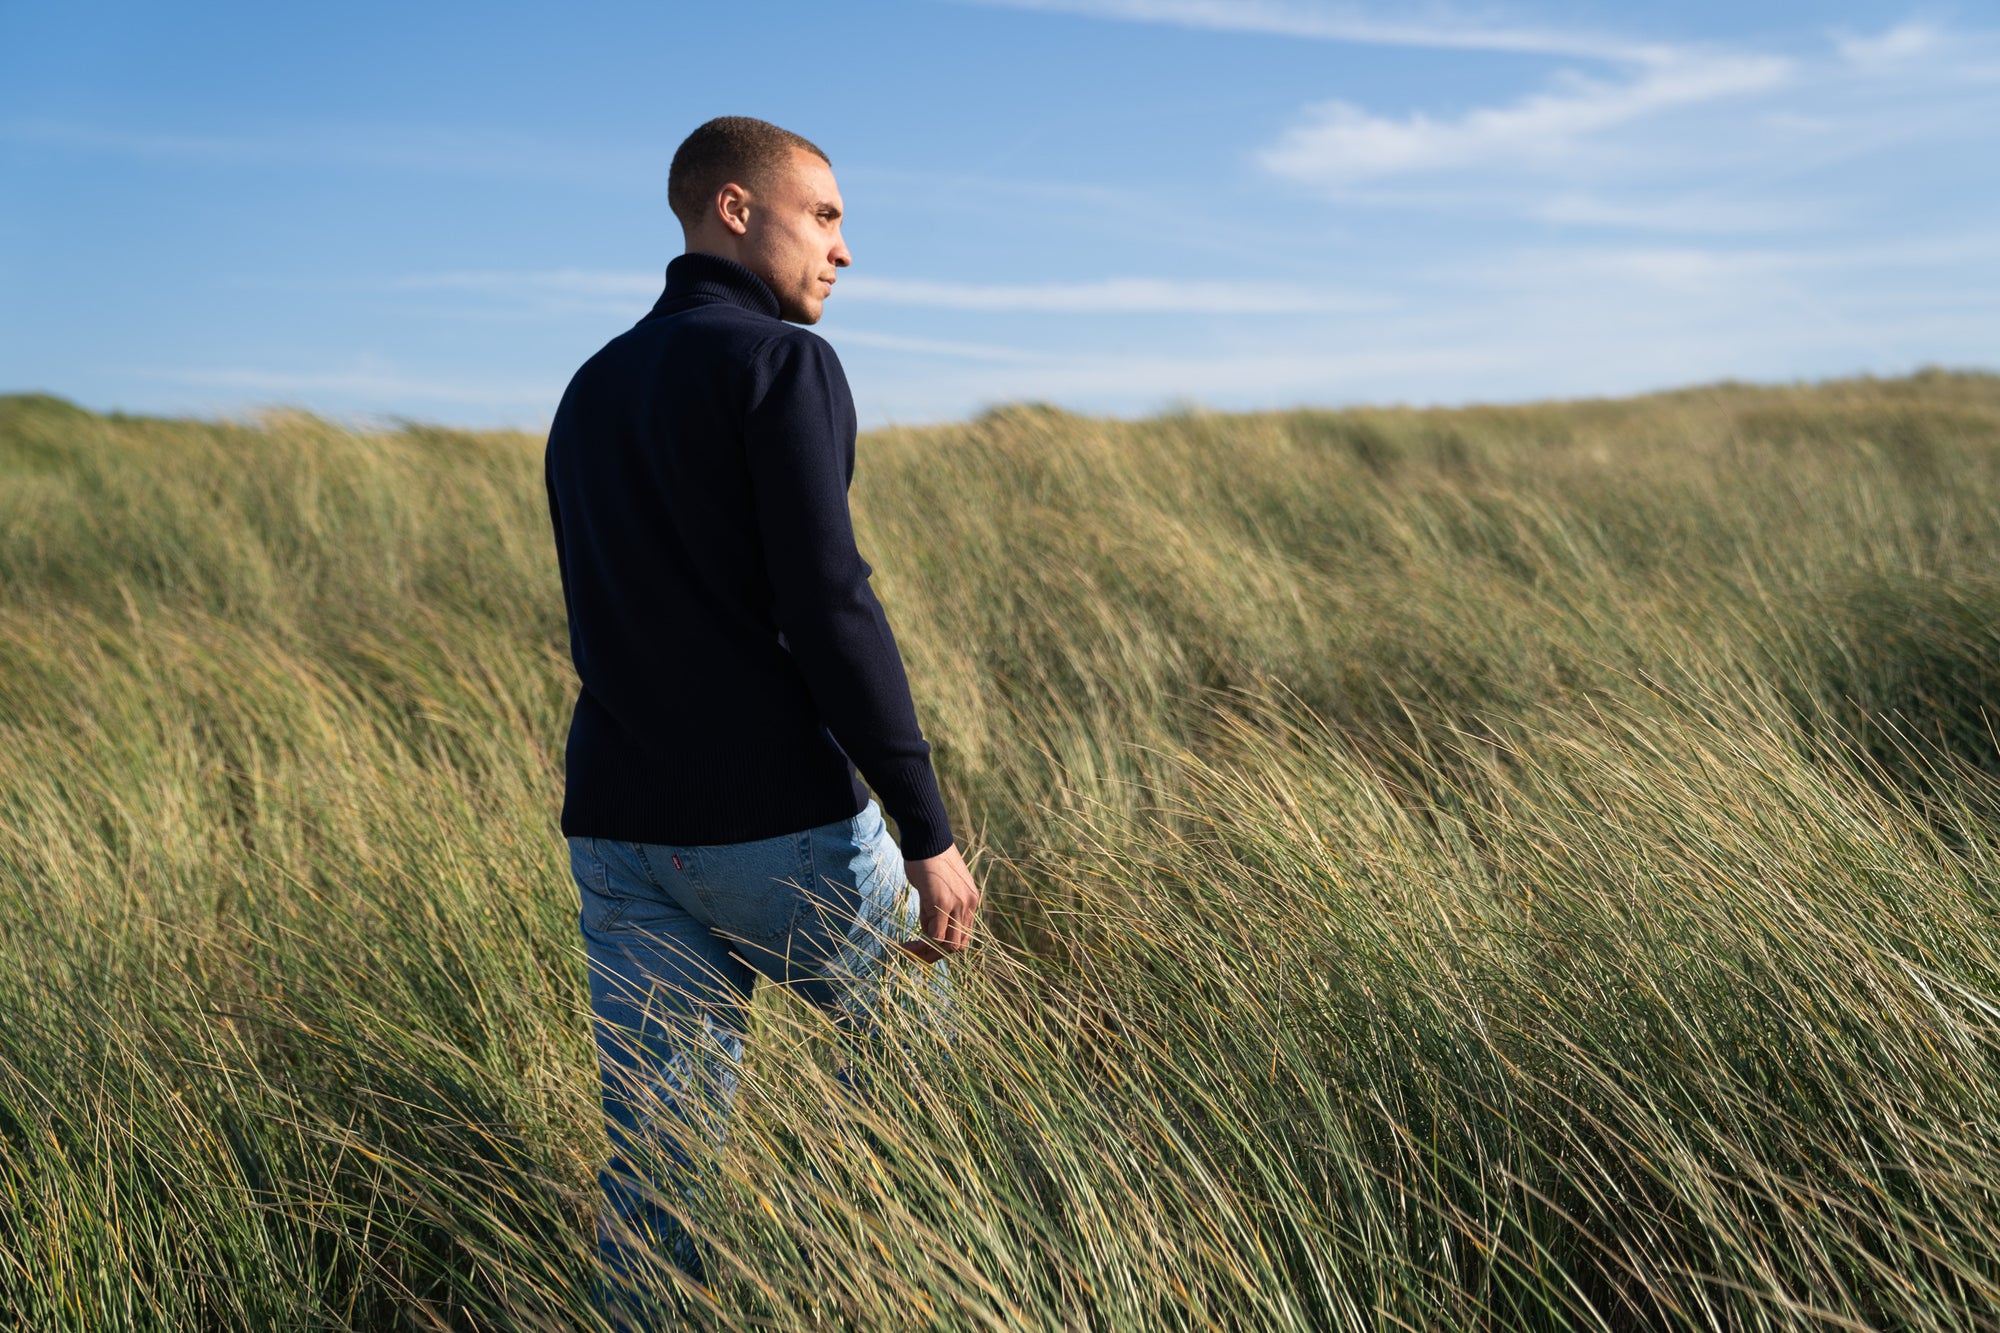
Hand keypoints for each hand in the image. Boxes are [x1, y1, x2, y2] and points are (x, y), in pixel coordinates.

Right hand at [901, 843, 980, 962]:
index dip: (945, 945)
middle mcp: (969, 904)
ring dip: (927, 953)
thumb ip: (940, 906)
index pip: (964, 935)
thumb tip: (928, 929)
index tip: (925, 946)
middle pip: (958, 945)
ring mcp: (957, 904)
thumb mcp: (939, 886)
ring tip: (908, 950)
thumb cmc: (928, 858)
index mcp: (971, 900)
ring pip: (947, 945)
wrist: (927, 837)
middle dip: (936, 954)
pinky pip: (934, 936)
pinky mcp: (941, 903)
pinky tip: (906, 943)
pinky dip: (920, 945)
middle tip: (916, 954)